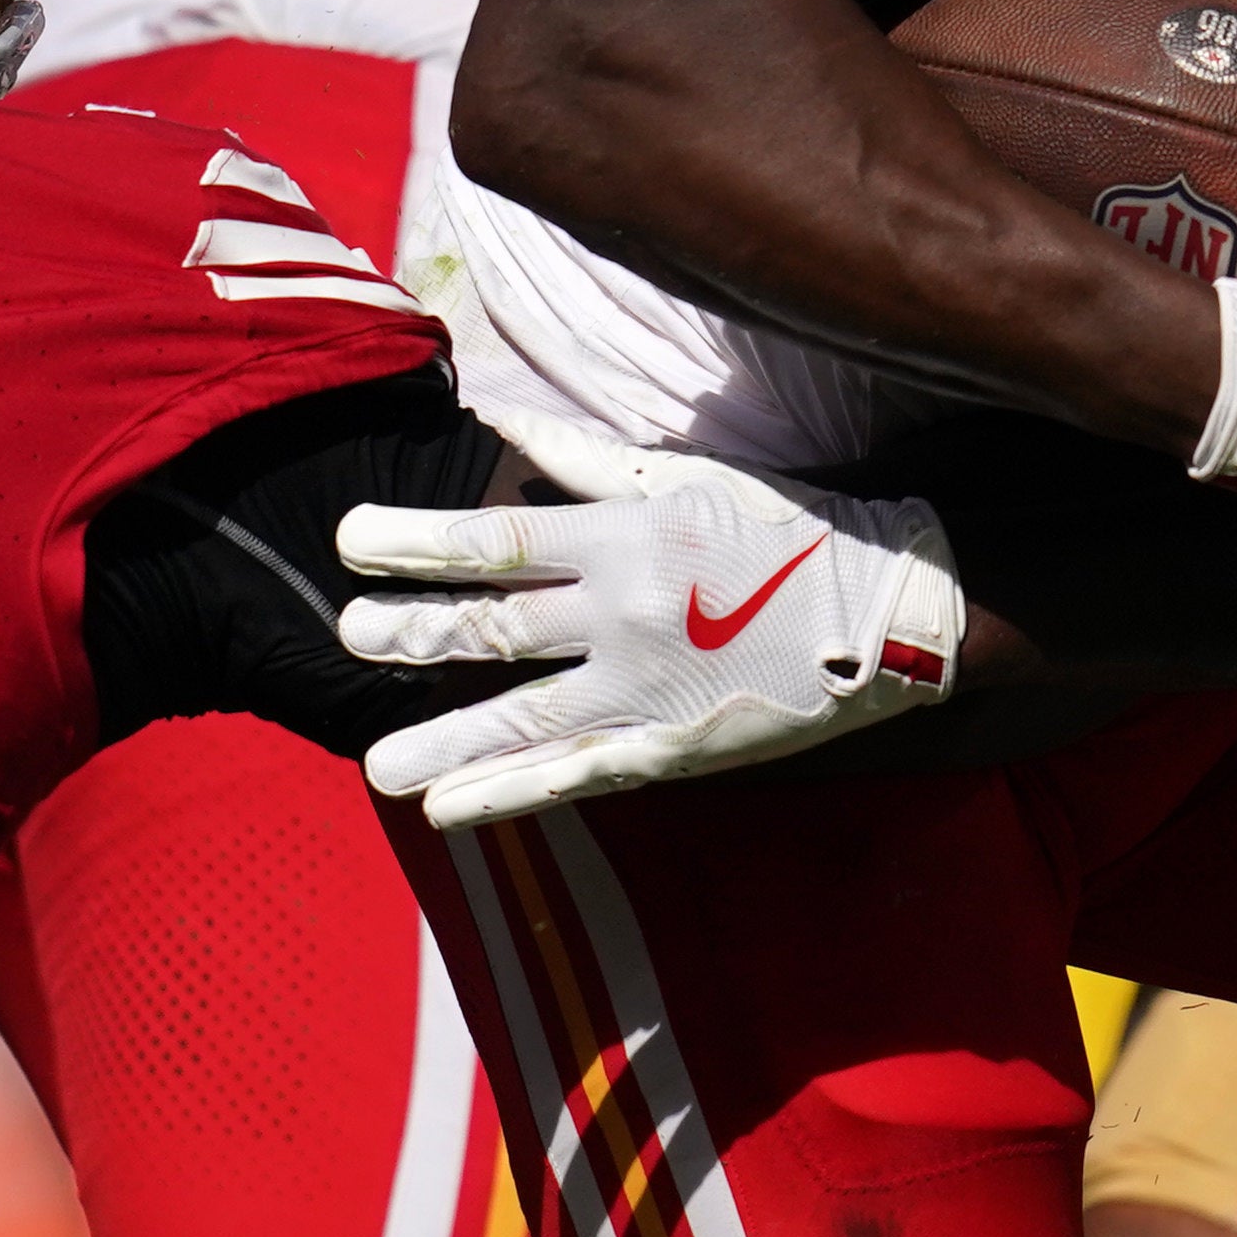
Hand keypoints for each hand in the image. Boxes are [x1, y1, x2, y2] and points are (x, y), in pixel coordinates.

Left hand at [336, 425, 966, 831]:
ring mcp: (645, 690)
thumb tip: (498, 425)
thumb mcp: (687, 473)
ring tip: (372, 768)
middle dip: (411, 634)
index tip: (350, 542)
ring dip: (442, 742)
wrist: (891, 606)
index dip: (418, 543)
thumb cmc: (787, 526)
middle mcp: (624, 616)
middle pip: (494, 629)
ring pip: (521, 719)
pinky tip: (449, 811)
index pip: (497, 542)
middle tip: (346, 636)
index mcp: (625, 539)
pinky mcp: (673, 747)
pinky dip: (509, 795)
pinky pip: (576, 776)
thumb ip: (583, 459)